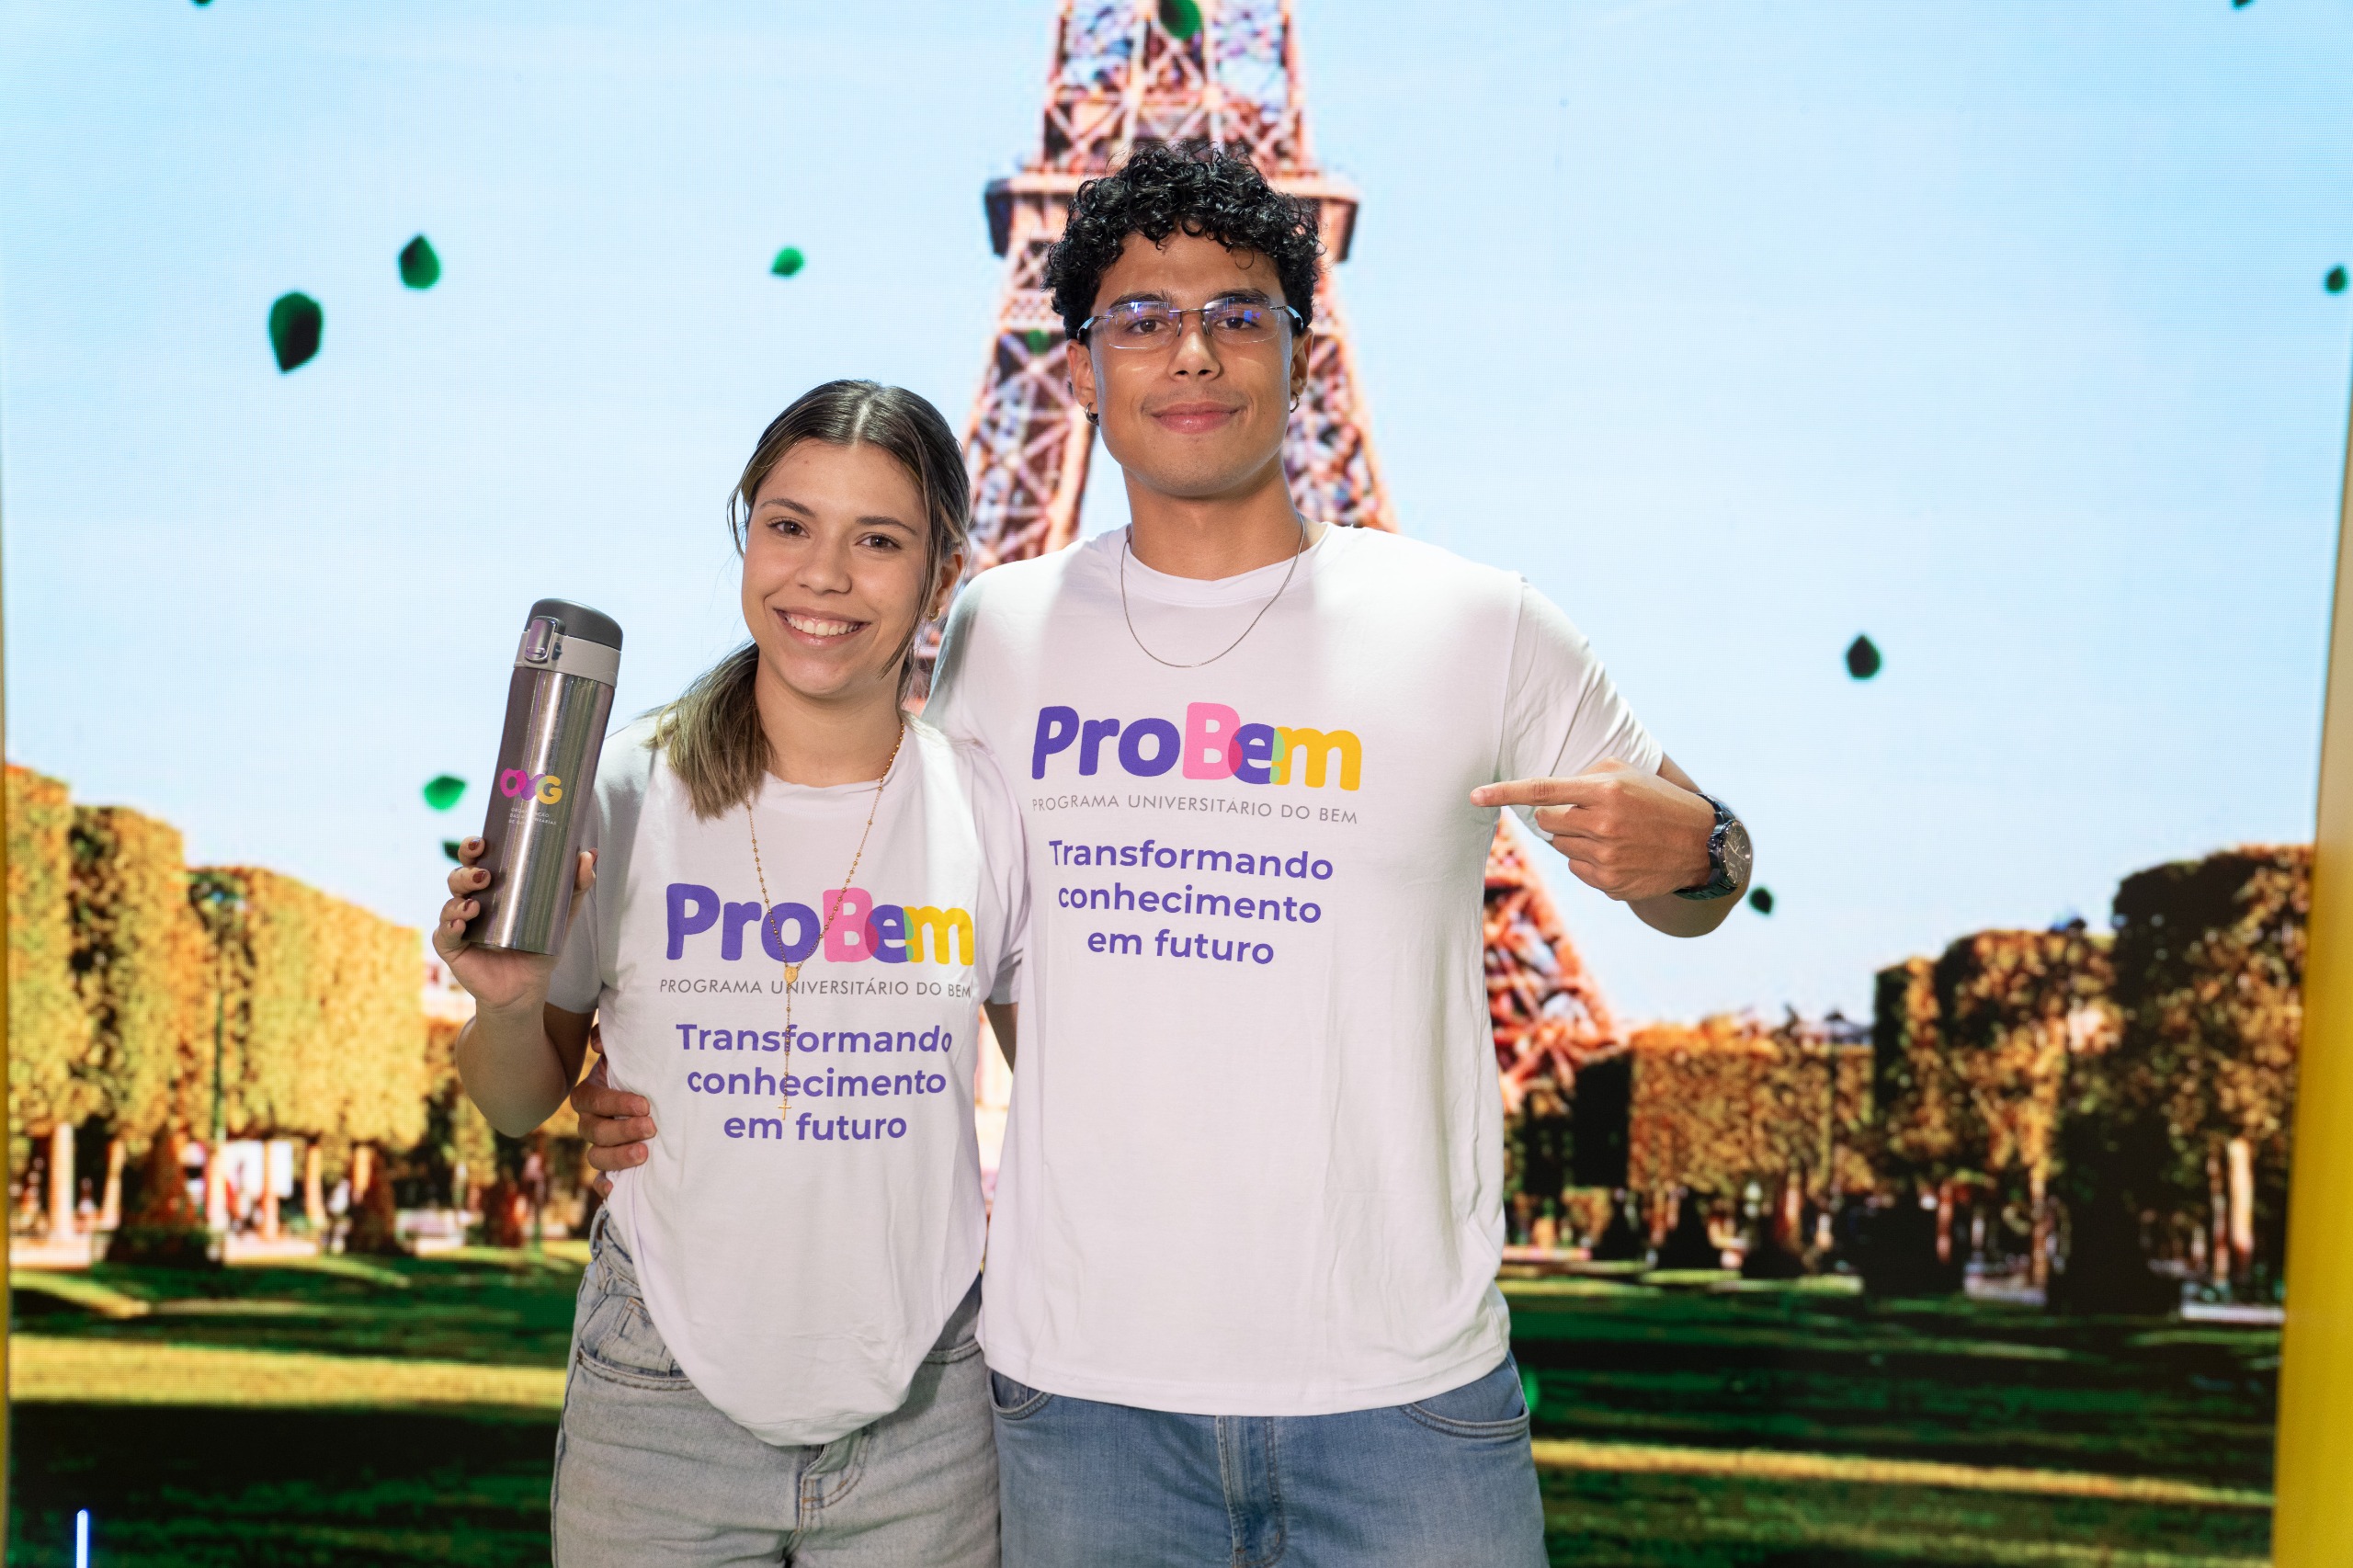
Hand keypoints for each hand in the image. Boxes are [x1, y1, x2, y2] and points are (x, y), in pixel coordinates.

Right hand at [431, 840, 593, 1015]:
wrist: (526, 988)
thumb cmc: (540, 946)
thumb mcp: (562, 915)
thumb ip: (576, 886)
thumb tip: (588, 854)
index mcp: (493, 887)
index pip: (477, 859)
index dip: (473, 847)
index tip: (482, 842)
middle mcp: (472, 900)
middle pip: (459, 876)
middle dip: (466, 870)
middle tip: (484, 874)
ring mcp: (459, 923)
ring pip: (450, 902)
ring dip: (460, 899)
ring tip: (477, 904)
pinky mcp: (452, 947)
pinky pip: (444, 933)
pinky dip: (450, 926)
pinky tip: (461, 923)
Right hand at [573, 1052, 655, 1197]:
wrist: (657, 1101)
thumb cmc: (642, 1074)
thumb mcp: (629, 1057)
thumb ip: (612, 1044)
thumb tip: (598, 1044)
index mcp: (591, 1094)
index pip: (591, 1100)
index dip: (615, 1103)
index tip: (644, 1105)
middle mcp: (590, 1122)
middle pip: (594, 1131)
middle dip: (622, 1130)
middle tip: (651, 1128)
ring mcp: (599, 1146)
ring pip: (596, 1157)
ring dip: (619, 1157)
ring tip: (644, 1153)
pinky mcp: (610, 1168)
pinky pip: (599, 1180)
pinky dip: (605, 1186)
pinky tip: (617, 1188)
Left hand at [1471, 759, 1714, 901]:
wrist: (1700, 844)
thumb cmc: (1657, 800)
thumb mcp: (1628, 773)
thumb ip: (1585, 777)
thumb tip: (1545, 796)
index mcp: (1605, 791)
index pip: (1542, 791)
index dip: (1503, 793)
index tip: (1474, 796)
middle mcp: (1603, 824)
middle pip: (1547, 822)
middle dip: (1557, 817)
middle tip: (1586, 814)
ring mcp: (1606, 857)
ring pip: (1560, 846)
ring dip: (1575, 838)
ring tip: (1611, 834)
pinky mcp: (1610, 883)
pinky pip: (1576, 869)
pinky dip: (1588, 860)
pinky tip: (1618, 853)